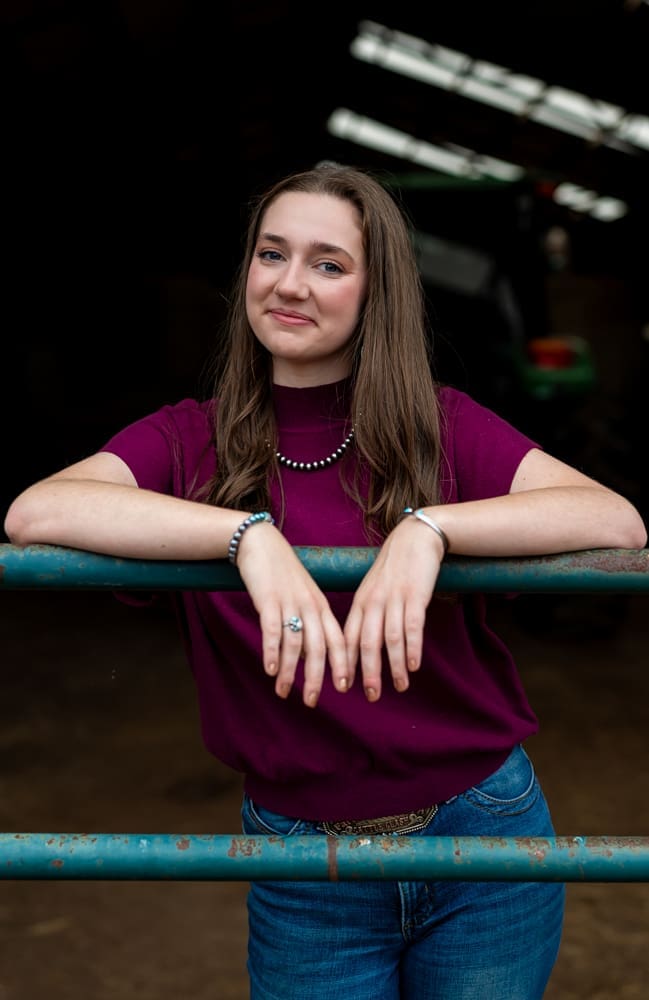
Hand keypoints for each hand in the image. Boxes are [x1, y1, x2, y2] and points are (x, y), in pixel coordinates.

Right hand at [236, 524, 348, 706]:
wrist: (263, 544)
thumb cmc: (283, 575)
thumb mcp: (303, 598)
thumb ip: (307, 626)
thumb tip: (304, 658)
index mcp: (322, 607)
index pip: (338, 639)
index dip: (342, 664)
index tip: (344, 687)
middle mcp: (310, 607)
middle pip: (319, 647)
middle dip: (317, 676)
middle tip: (312, 701)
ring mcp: (290, 603)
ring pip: (295, 643)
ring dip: (289, 670)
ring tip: (283, 691)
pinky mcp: (269, 600)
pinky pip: (273, 630)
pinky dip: (272, 651)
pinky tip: (269, 669)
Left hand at [344, 515, 443, 700]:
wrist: (414, 539)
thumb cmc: (394, 568)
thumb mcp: (373, 589)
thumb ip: (367, 614)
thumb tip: (363, 644)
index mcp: (360, 602)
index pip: (348, 637)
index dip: (346, 663)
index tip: (344, 686)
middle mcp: (373, 602)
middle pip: (367, 643)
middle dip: (368, 672)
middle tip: (370, 695)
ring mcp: (394, 599)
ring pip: (390, 639)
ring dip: (394, 666)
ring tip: (399, 686)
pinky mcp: (415, 596)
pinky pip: (412, 627)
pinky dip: (412, 648)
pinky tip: (414, 665)